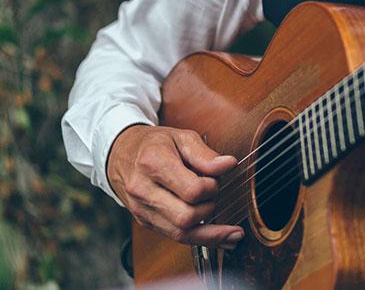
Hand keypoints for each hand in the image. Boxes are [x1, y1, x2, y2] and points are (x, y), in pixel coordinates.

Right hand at [107, 124, 243, 248]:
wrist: (121, 153)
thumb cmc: (155, 144)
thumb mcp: (182, 138)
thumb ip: (206, 154)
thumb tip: (229, 165)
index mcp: (153, 163)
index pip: (192, 190)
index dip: (211, 187)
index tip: (216, 177)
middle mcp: (143, 190)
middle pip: (186, 217)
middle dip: (209, 206)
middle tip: (213, 191)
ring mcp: (142, 209)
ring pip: (181, 234)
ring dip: (211, 230)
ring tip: (231, 227)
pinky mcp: (146, 221)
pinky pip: (176, 238)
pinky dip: (203, 239)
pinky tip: (224, 237)